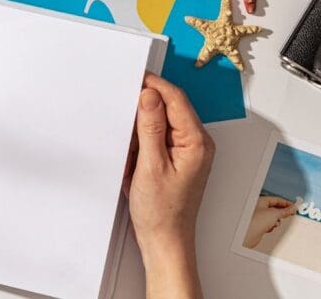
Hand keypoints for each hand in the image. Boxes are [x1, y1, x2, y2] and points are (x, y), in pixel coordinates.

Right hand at [124, 74, 212, 296]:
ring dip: (142, 125)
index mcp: (196, 142)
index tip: (133, 78)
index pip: (175, 99)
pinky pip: (159, 136)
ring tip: (130, 146)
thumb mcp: (149, 165)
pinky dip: (143, 139)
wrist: (165, 241)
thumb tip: (149, 95)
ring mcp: (188, 151)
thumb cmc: (161, 211)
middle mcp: (197, 143)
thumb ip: (150, 127)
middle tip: (123, 108)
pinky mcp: (178, 158)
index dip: (154, 85)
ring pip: (162, 121)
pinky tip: (133, 154)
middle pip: (170, 107)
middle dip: (145, 106)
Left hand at [243, 196, 295, 247]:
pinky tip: (270, 228)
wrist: (249, 234)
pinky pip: (270, 224)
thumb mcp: (275, 214)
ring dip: (276, 220)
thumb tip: (293, 208)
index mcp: (261, 201)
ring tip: (275, 223)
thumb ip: (285, 211)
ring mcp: (259, 216)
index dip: (286, 203)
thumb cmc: (256, 222)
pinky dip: (272, 226)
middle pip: (275, 208)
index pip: (276, 200)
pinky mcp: (259, 225)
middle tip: (290, 214)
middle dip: (282, 212)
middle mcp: (259, 207)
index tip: (295, 206)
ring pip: (273, 217)